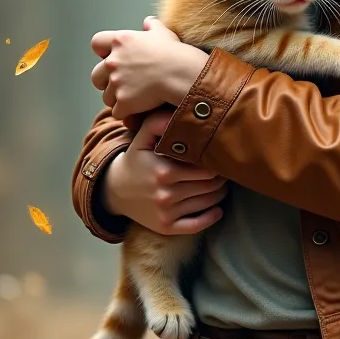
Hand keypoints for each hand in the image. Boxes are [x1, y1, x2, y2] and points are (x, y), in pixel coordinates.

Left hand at [91, 16, 208, 121]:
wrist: (181, 74)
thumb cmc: (174, 53)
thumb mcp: (163, 33)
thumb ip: (152, 26)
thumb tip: (149, 22)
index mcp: (120, 41)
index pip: (96, 43)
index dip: (103, 52)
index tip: (113, 57)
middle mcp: (113, 61)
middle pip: (96, 76)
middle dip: (106, 81)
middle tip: (123, 84)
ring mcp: (116, 82)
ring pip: (107, 97)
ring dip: (118, 99)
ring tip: (135, 98)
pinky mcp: (123, 101)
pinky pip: (118, 112)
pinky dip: (127, 113)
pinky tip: (139, 109)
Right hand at [101, 109, 228, 234]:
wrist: (115, 190)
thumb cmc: (136, 160)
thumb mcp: (142, 137)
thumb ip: (158, 121)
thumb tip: (177, 111)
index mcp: (164, 171)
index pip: (206, 168)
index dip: (217, 162)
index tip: (218, 157)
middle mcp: (166, 194)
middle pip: (211, 186)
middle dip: (221, 178)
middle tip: (224, 170)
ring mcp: (166, 213)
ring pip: (208, 203)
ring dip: (219, 194)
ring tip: (220, 185)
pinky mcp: (166, 227)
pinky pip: (196, 226)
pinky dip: (211, 218)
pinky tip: (217, 210)